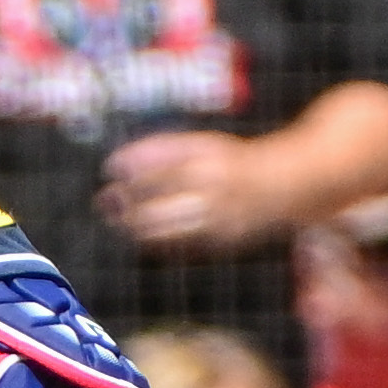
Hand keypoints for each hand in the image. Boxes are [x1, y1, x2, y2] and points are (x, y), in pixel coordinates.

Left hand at [97, 131, 277, 251]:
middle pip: (166, 190)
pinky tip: (141, 234)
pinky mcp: (224, 236)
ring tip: (118, 220)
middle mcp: (218, 180)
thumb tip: (116, 164)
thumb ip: (162, 153)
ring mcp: (222, 210)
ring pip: (172, 223)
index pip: (166, 157)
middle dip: (131, 198)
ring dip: (139, 224)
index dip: (135, 162)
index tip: (110, 166)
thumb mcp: (201, 146)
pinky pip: (184, 241)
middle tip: (105, 200)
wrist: (282, 183)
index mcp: (212, 152)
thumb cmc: (229, 162)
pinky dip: (159, 239)